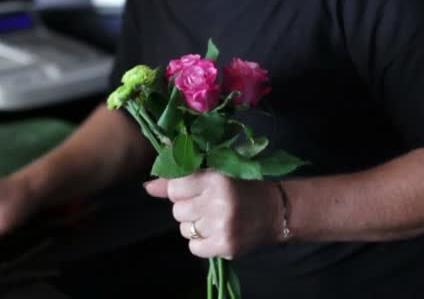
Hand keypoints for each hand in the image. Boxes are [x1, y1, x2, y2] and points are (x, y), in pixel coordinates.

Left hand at [144, 170, 282, 259]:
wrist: (275, 211)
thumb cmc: (242, 188)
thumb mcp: (215, 176)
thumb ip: (181, 180)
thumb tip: (147, 187)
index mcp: (215, 179)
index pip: (175, 188)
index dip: (182, 190)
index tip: (197, 190)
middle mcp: (217, 202)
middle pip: (177, 210)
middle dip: (189, 208)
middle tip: (209, 205)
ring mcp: (221, 226)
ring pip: (185, 229)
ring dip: (195, 225)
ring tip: (215, 218)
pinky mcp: (225, 246)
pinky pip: (194, 247)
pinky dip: (201, 242)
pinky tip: (216, 232)